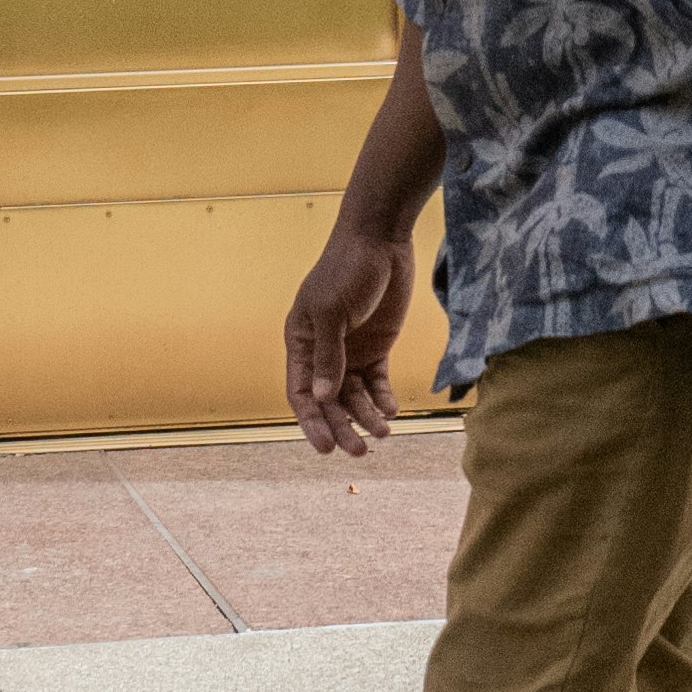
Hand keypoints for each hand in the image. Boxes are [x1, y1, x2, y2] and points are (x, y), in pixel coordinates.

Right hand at [285, 213, 413, 457]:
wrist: (381, 239)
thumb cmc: (347, 269)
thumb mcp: (332, 311)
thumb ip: (328, 356)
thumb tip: (320, 398)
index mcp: (301, 342)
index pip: (300, 393)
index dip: (312, 421)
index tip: (326, 447)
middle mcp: (323, 352)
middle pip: (329, 401)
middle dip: (343, 427)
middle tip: (359, 452)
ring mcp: (351, 350)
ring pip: (355, 395)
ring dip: (366, 416)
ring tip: (384, 432)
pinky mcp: (377, 346)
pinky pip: (377, 381)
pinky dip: (383, 398)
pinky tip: (391, 410)